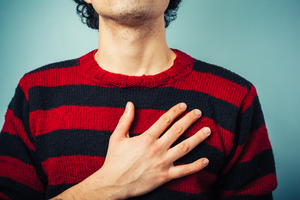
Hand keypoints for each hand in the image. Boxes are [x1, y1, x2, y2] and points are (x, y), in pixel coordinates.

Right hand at [52, 102, 210, 199]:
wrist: (114, 183)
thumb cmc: (115, 160)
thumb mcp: (117, 137)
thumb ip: (125, 120)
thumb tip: (130, 103)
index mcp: (146, 138)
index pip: (165, 120)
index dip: (176, 111)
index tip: (184, 105)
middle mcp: (157, 149)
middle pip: (178, 130)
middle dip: (190, 119)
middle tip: (199, 112)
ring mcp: (163, 163)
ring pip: (185, 148)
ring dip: (198, 138)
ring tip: (208, 131)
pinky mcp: (165, 176)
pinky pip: (184, 171)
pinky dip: (196, 166)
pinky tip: (206, 161)